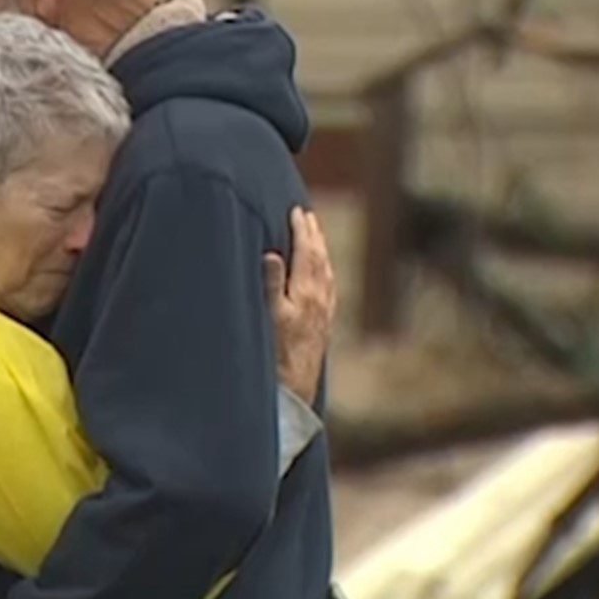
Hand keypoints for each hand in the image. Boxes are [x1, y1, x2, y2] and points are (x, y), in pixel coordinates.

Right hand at [263, 207, 335, 402]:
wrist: (296, 386)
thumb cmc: (278, 353)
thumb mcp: (270, 316)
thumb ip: (271, 284)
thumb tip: (272, 254)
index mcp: (306, 292)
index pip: (306, 252)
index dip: (302, 230)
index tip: (297, 211)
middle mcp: (320, 299)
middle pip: (319, 259)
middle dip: (314, 235)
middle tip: (308, 215)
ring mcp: (324, 312)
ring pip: (326, 272)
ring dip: (321, 251)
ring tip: (316, 236)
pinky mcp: (323, 324)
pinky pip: (329, 288)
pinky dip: (325, 272)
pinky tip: (323, 274)